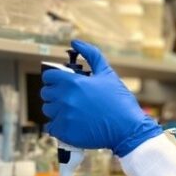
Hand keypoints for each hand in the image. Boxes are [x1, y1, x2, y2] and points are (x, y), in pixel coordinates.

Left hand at [41, 40, 162, 155]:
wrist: (129, 129)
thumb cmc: (120, 101)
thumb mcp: (108, 74)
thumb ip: (92, 55)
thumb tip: (75, 42)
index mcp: (72, 83)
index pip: (48, 77)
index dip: (55, 80)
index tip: (63, 85)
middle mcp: (65, 98)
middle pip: (46, 94)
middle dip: (56, 96)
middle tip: (72, 101)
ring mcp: (64, 116)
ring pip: (48, 111)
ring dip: (57, 111)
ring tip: (74, 114)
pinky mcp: (65, 133)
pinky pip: (52, 128)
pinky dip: (60, 127)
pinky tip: (74, 126)